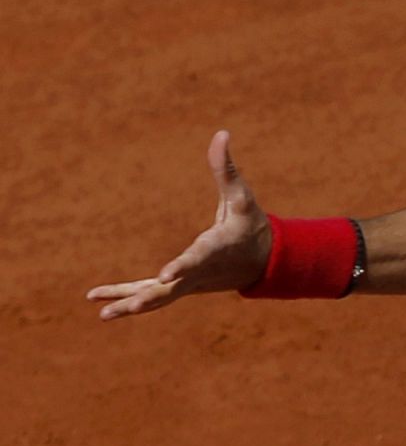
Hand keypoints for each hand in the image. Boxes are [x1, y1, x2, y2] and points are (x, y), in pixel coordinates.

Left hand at [86, 131, 271, 319]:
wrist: (265, 261)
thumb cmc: (251, 225)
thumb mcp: (241, 197)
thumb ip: (226, 169)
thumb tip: (221, 133)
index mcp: (215, 249)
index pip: (196, 260)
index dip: (181, 267)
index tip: (165, 275)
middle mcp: (199, 273)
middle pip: (171, 291)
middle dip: (147, 299)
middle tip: (125, 308)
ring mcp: (189, 284)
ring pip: (157, 299)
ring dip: (130, 305)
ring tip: (102, 312)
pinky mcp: (181, 287)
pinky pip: (151, 294)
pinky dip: (128, 297)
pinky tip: (101, 300)